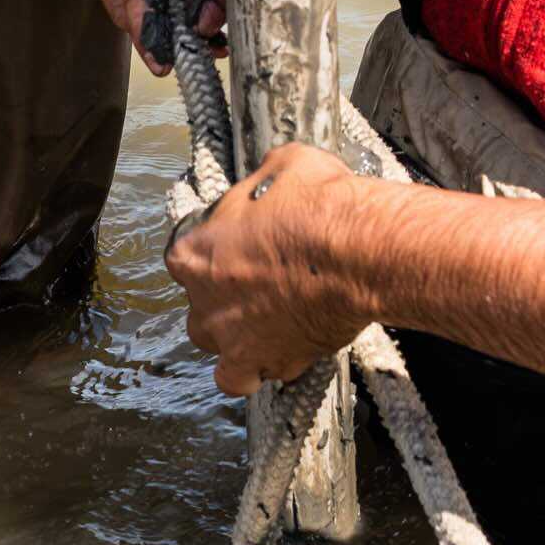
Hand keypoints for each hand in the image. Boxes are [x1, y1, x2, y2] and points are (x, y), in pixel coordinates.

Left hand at [168, 141, 370, 396]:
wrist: (357, 253)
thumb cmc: (320, 206)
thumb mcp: (285, 165)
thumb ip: (263, 183)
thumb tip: (270, 181)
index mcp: (195, 252)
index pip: (187, 255)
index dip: (217, 249)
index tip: (242, 244)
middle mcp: (203, 300)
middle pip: (200, 303)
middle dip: (225, 295)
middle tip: (261, 280)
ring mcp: (230, 337)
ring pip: (216, 344)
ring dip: (235, 335)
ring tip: (268, 320)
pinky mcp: (263, 362)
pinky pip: (242, 379)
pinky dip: (257, 369)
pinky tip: (279, 351)